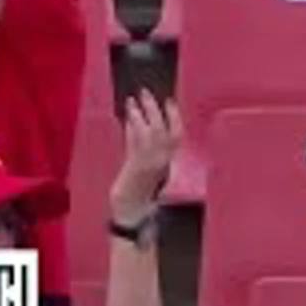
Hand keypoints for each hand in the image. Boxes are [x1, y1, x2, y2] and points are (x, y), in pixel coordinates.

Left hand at [109, 90, 180, 226]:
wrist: (132, 214)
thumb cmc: (138, 191)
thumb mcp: (143, 165)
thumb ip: (139, 144)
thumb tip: (134, 121)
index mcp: (169, 163)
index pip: (177, 135)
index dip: (175, 117)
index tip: (169, 100)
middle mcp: (164, 163)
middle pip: (164, 130)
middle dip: (155, 109)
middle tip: (145, 91)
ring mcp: (151, 166)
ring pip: (151, 133)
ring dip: (142, 113)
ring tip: (134, 98)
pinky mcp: (136, 168)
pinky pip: (136, 142)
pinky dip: (133, 125)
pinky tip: (127, 114)